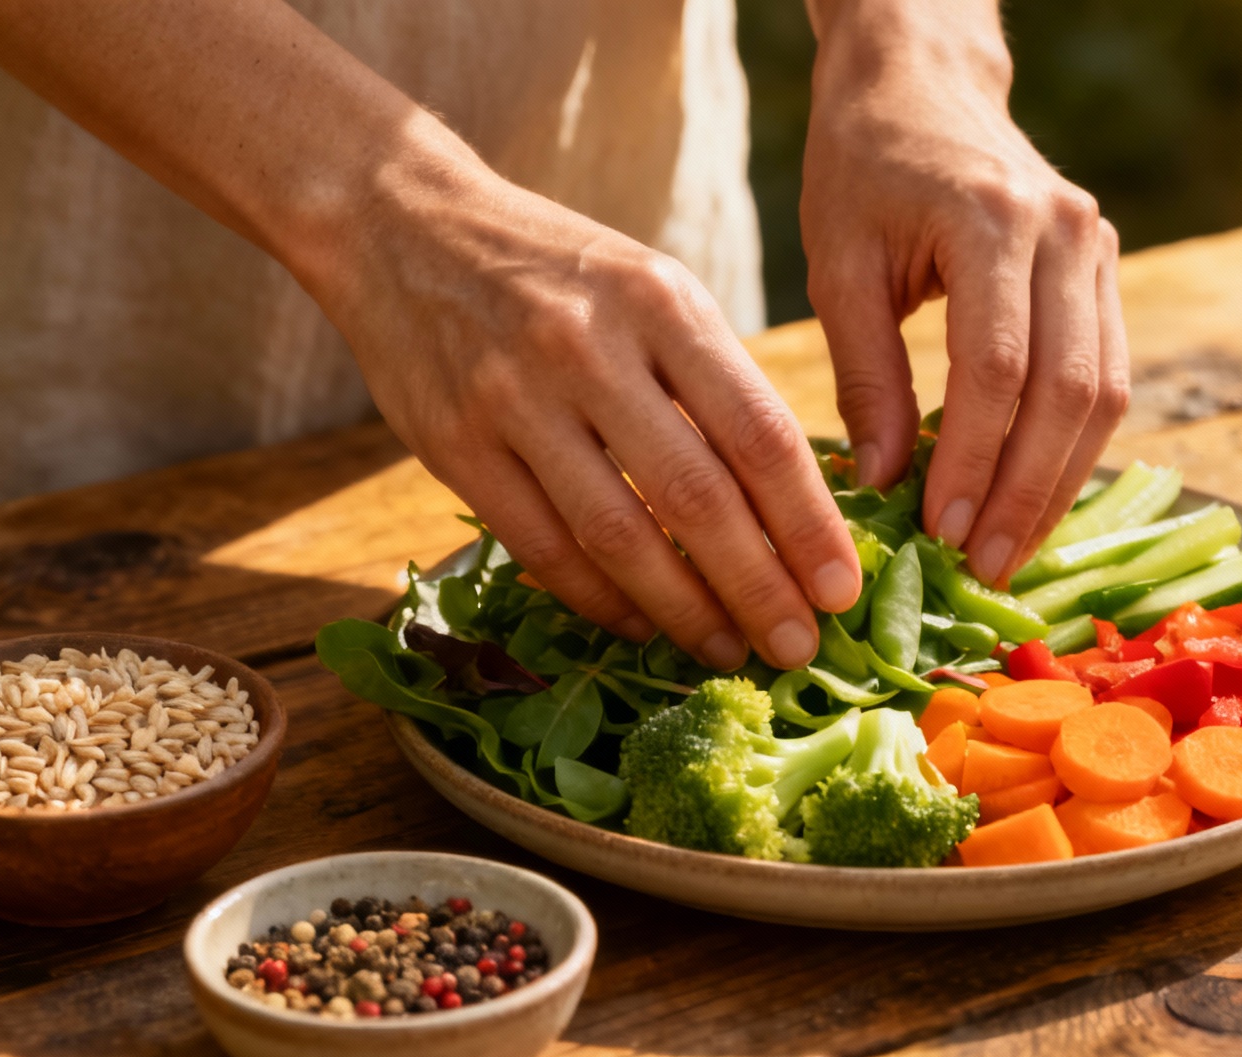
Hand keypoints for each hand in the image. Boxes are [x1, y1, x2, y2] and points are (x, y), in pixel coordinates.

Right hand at [306, 132, 860, 668]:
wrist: (398, 221)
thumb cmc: (554, 266)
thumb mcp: (650, 288)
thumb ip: (714, 380)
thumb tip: (790, 503)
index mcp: (662, 303)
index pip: (758, 434)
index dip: (809, 524)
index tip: (842, 588)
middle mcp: (591, 348)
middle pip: (697, 497)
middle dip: (758, 587)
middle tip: (797, 648)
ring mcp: (516, 399)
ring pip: (619, 536)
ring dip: (684, 610)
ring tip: (727, 651)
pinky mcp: (454, 445)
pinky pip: (542, 547)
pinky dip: (599, 599)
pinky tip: (641, 624)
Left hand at [802, 0, 1129, 585]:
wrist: (922, 83)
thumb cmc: (864, 166)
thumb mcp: (840, 262)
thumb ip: (865, 372)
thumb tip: (883, 484)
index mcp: (994, 220)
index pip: (997, 367)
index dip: (973, 459)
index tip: (940, 531)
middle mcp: (1066, 233)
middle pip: (1068, 392)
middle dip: (1025, 491)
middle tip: (981, 566)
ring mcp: (1098, 250)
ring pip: (1105, 394)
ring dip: (1058, 483)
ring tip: (1008, 551)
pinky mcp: (1105, 272)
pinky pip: (1107, 377)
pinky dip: (1071, 447)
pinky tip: (1030, 497)